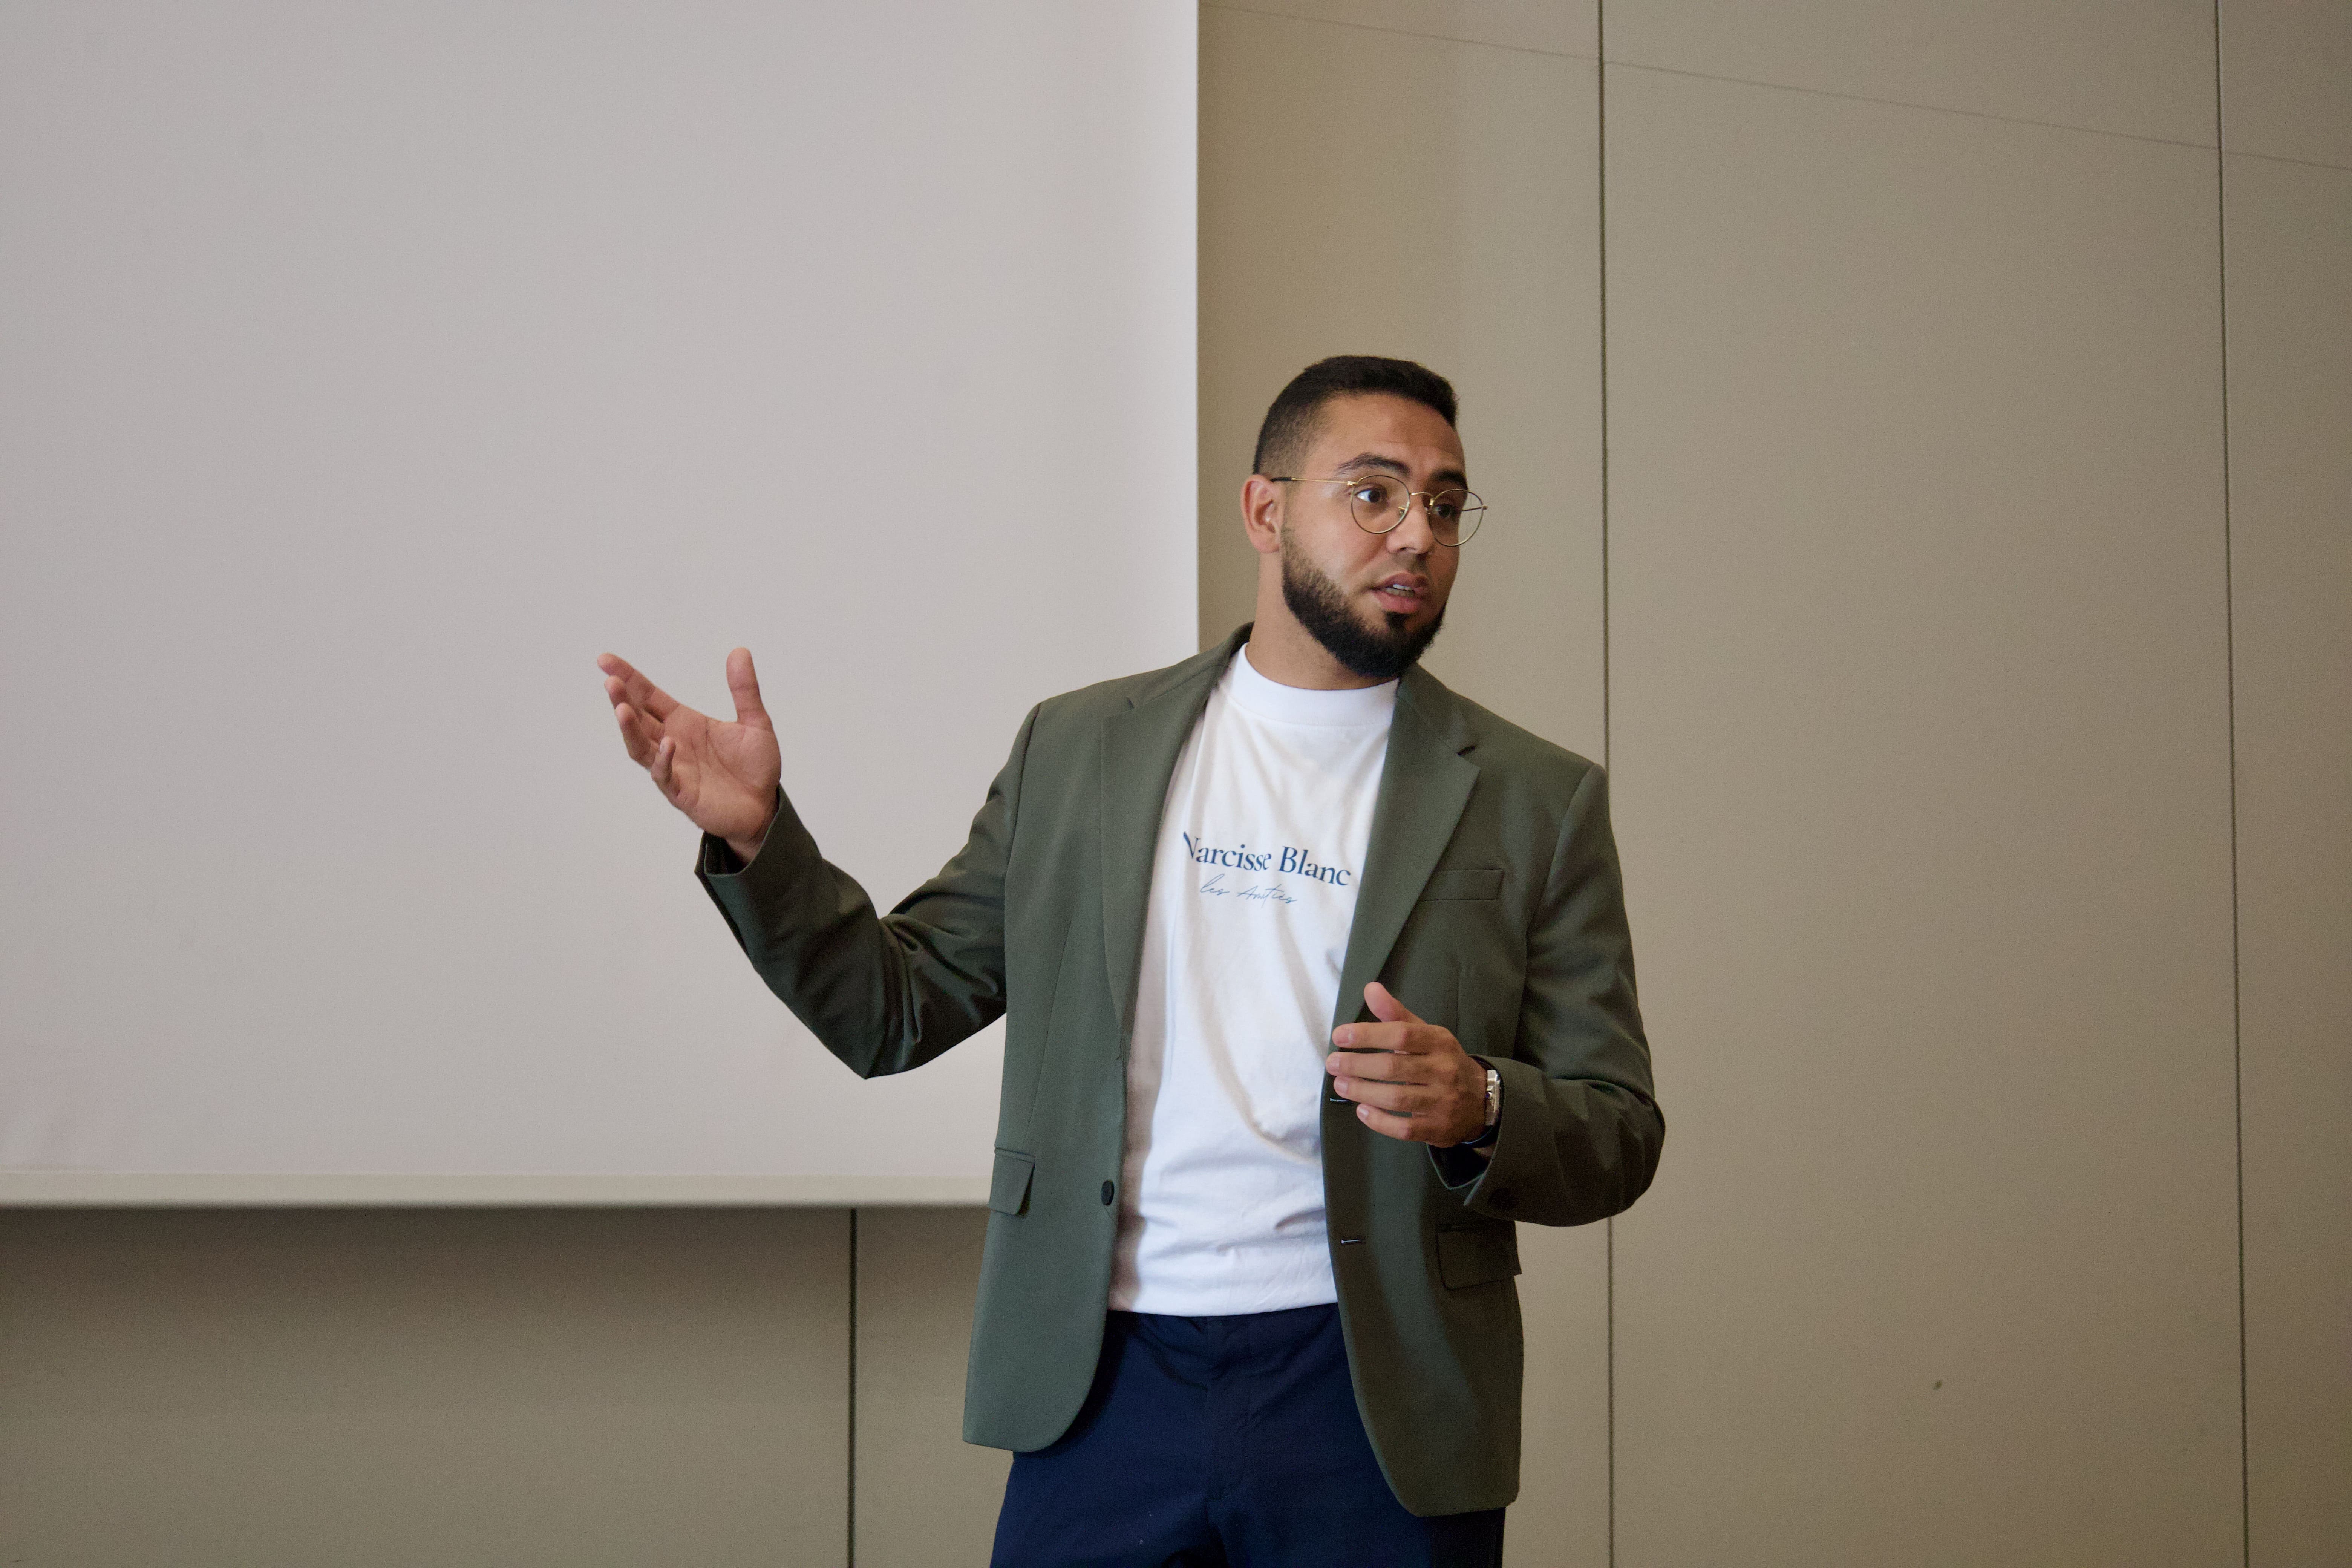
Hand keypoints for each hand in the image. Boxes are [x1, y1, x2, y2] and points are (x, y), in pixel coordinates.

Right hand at [598, 648, 781, 859]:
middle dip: (622, 698)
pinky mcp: (682, 792)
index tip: (605, 659)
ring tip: (621, 708)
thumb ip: (745, 689)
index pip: (648, 696)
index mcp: (683, 722)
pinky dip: (663, 760)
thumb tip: (740, 650)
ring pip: (641, 746)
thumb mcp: (755, 722)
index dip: (628, 677)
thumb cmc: (754, 767)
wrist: (764, 806)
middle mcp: (671, 741)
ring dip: (629, 728)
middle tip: (610, 679)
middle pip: (637, 717)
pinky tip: (667, 744)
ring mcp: (674, 767)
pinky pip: (665, 775)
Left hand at [1323, 981, 1488, 1145]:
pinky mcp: (1438, 1128)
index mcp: (1439, 1041)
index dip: (1367, 1035)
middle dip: (1356, 1065)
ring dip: (1362, 1092)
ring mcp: (1442, 1101)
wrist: (1480, 1101)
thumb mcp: (1426, 1034)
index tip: (1340, 1036)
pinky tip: (1362, 1111)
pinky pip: (1404, 1128)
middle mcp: (1443, 1070)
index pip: (1401, 1034)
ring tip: (1340, 1085)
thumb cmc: (1442, 1061)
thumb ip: (1396, 1014)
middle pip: (1393, 1067)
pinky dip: (1379, 1121)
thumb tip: (1370, 988)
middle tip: (1332, 1064)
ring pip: (1396, 1098)